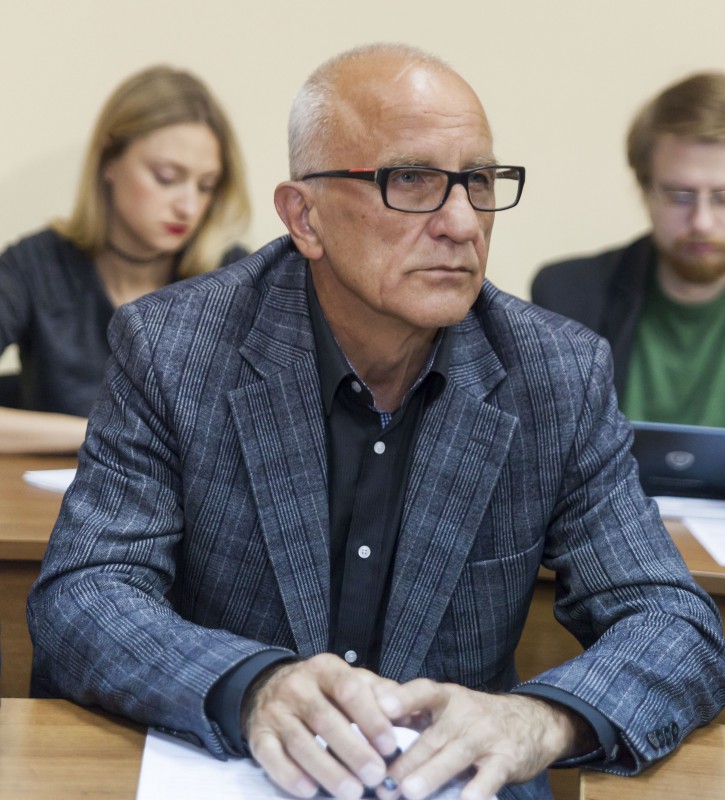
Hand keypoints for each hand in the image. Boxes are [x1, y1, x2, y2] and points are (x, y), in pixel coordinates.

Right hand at [243, 653, 400, 799]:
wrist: (267, 688)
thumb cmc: (323, 691)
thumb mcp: (350, 680)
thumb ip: (378, 693)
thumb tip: (407, 710)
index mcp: (325, 669)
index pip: (349, 689)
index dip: (370, 718)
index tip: (390, 745)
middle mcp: (297, 686)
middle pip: (325, 719)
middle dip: (353, 750)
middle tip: (377, 776)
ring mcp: (275, 711)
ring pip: (300, 742)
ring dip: (327, 769)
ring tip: (353, 792)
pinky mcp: (258, 735)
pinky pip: (271, 757)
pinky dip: (290, 775)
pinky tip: (310, 791)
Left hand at [374, 680, 594, 799]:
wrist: (532, 721)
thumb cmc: (475, 718)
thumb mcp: (449, 707)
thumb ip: (414, 713)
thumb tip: (368, 719)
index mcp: (447, 697)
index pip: (422, 691)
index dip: (403, 697)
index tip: (382, 707)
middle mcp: (465, 712)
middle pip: (433, 735)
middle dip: (407, 759)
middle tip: (383, 780)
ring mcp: (487, 735)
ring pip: (456, 755)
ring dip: (431, 773)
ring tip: (409, 791)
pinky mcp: (507, 758)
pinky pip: (491, 775)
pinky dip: (478, 789)